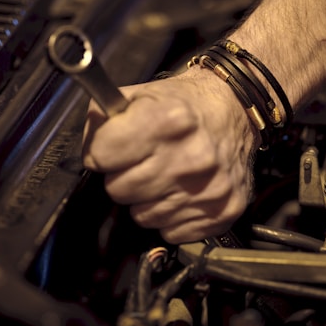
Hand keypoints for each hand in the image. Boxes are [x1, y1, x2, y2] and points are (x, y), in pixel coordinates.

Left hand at [82, 67, 258, 243]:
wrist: (235, 111)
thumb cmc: (183, 105)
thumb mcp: (140, 94)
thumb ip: (103, 118)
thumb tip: (89, 153)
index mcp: (167, 121)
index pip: (101, 155)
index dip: (101, 151)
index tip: (113, 147)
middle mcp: (191, 157)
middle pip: (118, 190)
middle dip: (123, 176)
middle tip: (141, 161)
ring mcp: (209, 189)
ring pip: (142, 216)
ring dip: (146, 199)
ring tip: (163, 175)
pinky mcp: (222, 212)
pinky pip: (170, 231)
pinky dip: (171, 216)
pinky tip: (181, 192)